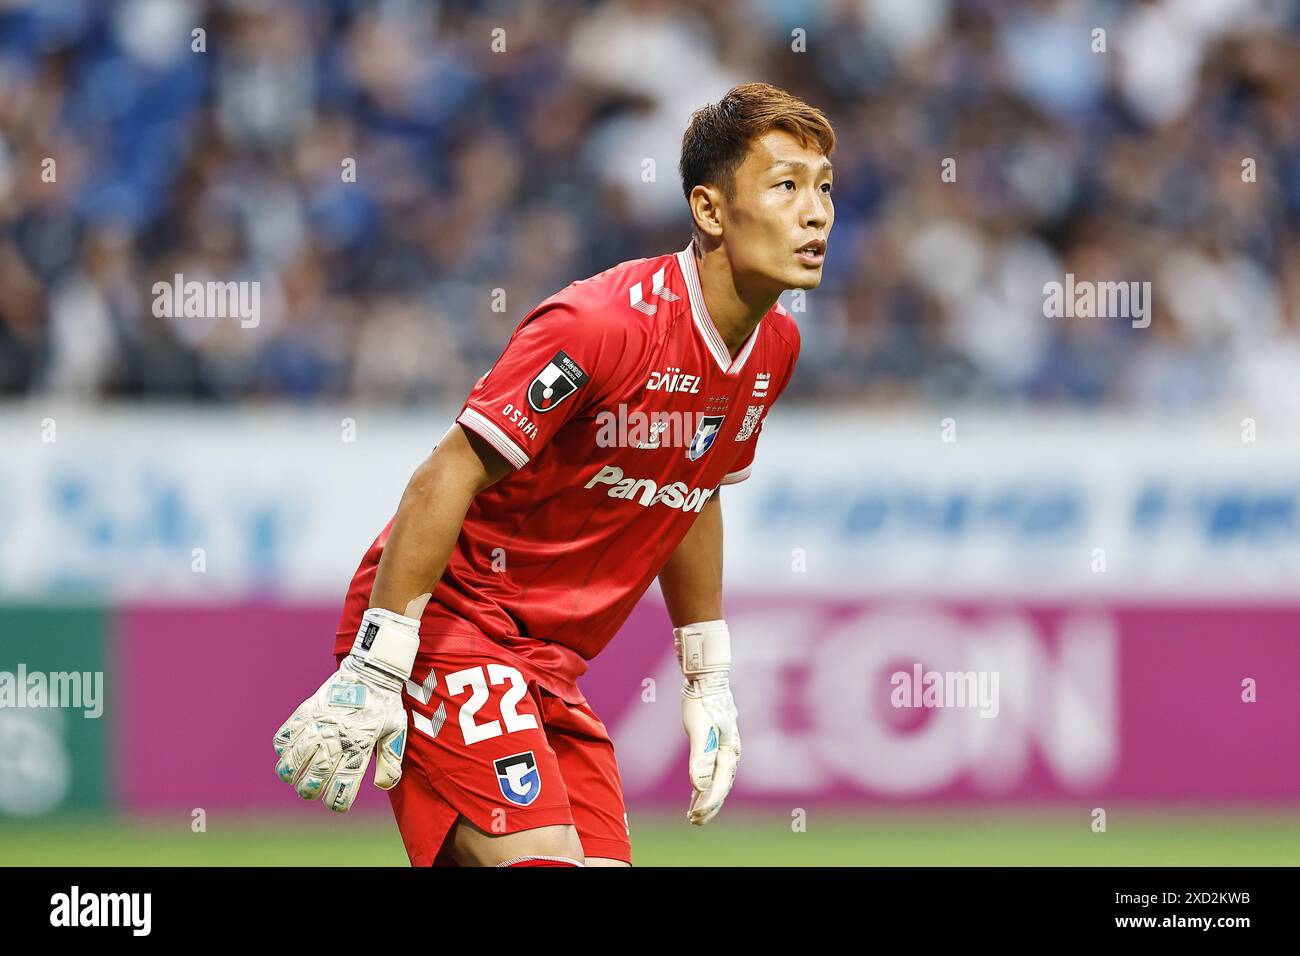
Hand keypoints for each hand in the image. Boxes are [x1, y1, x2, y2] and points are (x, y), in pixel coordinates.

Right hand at [273, 608, 419, 811]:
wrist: (372, 671)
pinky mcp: (306, 711)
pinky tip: (287, 752)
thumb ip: (391, 760)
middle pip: (315, 775)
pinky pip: (285, 734)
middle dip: (309, 790)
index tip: (334, 804)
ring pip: (294, 758)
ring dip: (290, 772)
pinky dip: (282, 747)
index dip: (337, 801)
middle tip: (308, 791)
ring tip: (291, 777)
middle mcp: (337, 738)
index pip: (344, 784)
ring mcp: (319, 724)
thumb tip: (383, 785)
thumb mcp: (396, 731)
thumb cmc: (385, 704)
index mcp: (360, 746)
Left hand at [674, 620, 739, 825]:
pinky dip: (704, 784)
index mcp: (728, 751)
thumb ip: (700, 757)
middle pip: (721, 786)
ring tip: (694, 814)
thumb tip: (700, 784)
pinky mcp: (716, 743)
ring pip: (718, 780)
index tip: (695, 817)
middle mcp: (730, 752)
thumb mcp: (698, 729)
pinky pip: (712, 770)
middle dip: (709, 805)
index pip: (719, 785)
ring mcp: (724, 748)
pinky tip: (696, 792)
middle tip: (695, 821)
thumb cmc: (702, 702)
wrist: (707, 678)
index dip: (708, 803)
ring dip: (707, 797)